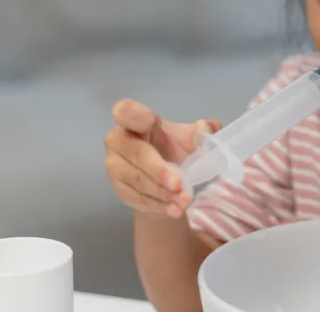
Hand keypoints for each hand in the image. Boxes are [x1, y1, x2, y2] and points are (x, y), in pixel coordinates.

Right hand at [104, 99, 221, 218]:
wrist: (168, 183)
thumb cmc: (177, 151)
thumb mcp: (193, 138)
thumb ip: (204, 131)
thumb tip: (205, 128)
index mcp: (135, 120)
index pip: (124, 111)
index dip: (135, 115)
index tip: (152, 122)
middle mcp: (118, 140)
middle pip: (134, 152)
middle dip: (157, 169)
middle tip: (180, 184)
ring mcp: (115, 166)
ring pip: (136, 179)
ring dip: (162, 192)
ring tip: (185, 200)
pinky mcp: (119, 190)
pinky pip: (137, 198)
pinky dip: (158, 205)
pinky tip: (174, 209)